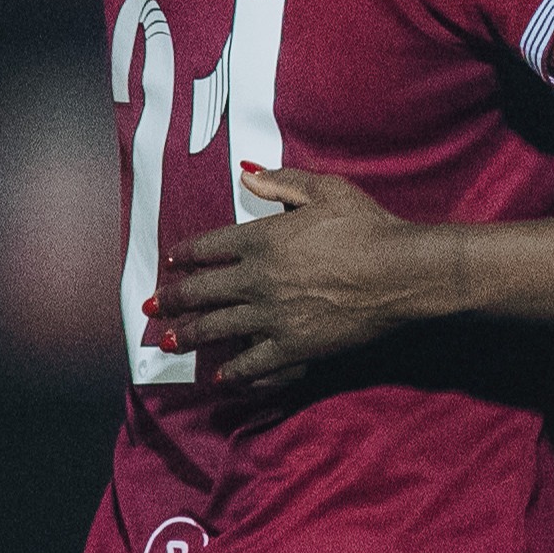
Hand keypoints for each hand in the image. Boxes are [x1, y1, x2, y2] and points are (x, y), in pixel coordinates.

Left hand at [155, 168, 456, 385]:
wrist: (402, 272)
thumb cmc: (369, 227)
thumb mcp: (327, 190)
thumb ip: (283, 182)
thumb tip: (248, 175)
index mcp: (261, 239)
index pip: (208, 248)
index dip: (185, 254)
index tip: (172, 261)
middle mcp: (257, 279)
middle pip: (201, 292)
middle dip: (171, 300)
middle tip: (151, 306)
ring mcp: (272, 316)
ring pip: (217, 329)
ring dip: (188, 335)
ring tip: (168, 342)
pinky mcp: (294, 346)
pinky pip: (254, 364)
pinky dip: (235, 372)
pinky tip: (222, 377)